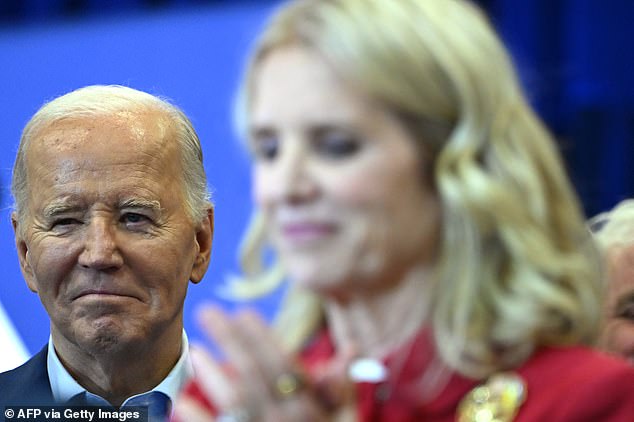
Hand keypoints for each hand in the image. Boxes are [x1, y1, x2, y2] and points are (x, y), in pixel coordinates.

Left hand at [173, 306, 356, 421]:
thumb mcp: (347, 420)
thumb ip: (343, 387)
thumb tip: (352, 347)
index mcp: (309, 405)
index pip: (282, 362)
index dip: (262, 336)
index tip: (244, 312)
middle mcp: (284, 417)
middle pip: (253, 372)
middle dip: (230, 340)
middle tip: (208, 312)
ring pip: (235, 401)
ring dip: (212, 374)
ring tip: (195, 349)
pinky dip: (200, 419)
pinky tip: (183, 401)